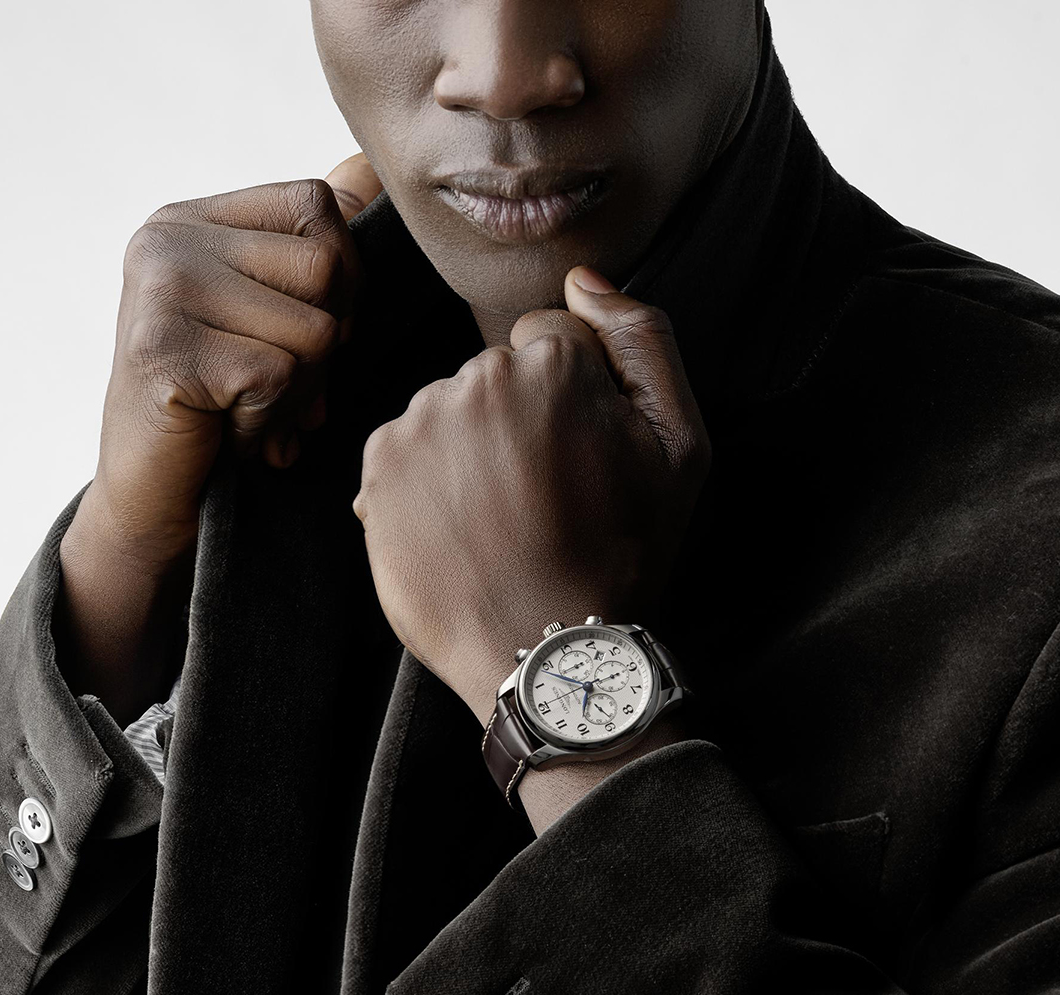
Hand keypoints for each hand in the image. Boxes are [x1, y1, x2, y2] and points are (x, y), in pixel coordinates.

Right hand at [84, 153, 381, 575]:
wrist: (155, 496)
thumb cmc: (224, 407)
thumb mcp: (271, 315)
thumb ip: (310, 243)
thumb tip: (369, 168)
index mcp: (193, 220)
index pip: (318, 206)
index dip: (341, 281)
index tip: (300, 334)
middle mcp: (166, 240)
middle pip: (326, 267)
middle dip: (326, 343)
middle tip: (276, 385)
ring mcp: (158, 292)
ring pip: (314, 329)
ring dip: (300, 391)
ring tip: (249, 408)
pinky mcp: (164, 353)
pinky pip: (279, 378)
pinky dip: (270, 421)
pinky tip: (231, 431)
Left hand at [351, 265, 711, 722]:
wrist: (544, 650)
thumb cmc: (621, 555)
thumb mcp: (680, 447)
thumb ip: (643, 341)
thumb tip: (584, 279)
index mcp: (551, 362)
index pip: (551, 341)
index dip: (572, 403)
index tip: (577, 461)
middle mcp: (476, 377)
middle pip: (496, 375)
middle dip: (516, 423)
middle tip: (540, 500)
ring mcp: (421, 421)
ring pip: (449, 411)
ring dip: (468, 452)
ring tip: (498, 523)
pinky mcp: (379, 467)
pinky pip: (405, 450)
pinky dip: (425, 482)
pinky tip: (459, 530)